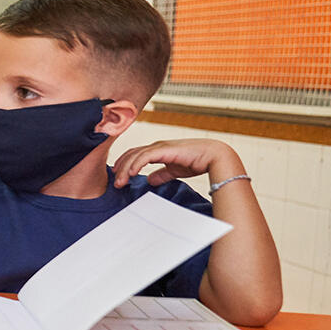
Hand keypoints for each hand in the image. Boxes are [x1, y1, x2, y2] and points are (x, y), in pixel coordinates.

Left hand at [112, 139, 242, 187]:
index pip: (135, 155)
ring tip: (120, 182)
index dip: (124, 165)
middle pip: (131, 155)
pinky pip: (146, 156)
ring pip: (136, 155)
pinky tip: (131, 173)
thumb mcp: (174, 170)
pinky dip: (136, 164)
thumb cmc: (198, 161)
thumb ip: (162, 174)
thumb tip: (150, 180)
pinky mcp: (166, 149)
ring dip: (125, 169)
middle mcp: (157, 146)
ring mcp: (161, 146)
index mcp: (158, 150)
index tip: (119, 177)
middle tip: (115, 183)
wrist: (215, 156)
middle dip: (121, 168)